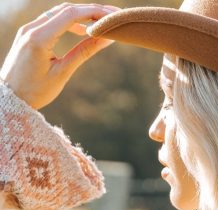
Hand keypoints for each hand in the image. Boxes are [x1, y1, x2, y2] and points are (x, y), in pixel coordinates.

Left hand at [0, 3, 120, 109]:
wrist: (11, 97)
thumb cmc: (36, 91)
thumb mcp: (63, 72)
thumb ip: (84, 52)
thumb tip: (106, 39)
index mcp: (39, 38)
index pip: (71, 15)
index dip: (94, 12)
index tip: (112, 17)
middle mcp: (32, 28)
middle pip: (66, 9)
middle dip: (91, 11)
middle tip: (112, 17)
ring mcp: (29, 28)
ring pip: (59, 12)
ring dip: (81, 15)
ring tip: (101, 24)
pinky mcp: (29, 33)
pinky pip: (52, 20)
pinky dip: (70, 21)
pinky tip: (83, 30)